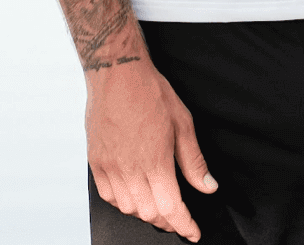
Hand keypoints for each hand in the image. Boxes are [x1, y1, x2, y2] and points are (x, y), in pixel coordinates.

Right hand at [86, 58, 217, 241]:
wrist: (118, 74)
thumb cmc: (151, 92)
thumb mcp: (183, 122)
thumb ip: (194, 160)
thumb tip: (207, 186)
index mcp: (155, 160)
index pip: (171, 208)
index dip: (184, 226)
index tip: (193, 232)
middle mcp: (130, 169)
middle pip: (149, 213)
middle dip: (168, 221)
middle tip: (179, 216)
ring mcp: (110, 168)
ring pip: (128, 208)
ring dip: (146, 213)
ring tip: (159, 205)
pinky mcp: (96, 163)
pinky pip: (109, 196)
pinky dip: (124, 202)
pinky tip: (134, 194)